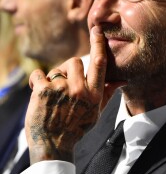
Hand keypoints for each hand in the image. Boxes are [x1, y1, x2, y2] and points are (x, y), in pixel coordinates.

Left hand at [25, 26, 124, 163]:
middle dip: (69, 69)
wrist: (54, 143)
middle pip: (75, 61)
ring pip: (57, 69)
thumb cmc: (76, 128)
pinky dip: (36, 81)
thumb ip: (107, 94)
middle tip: (65, 83)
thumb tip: (121, 81)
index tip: (96, 30)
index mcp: (94, 95)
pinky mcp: (42, 90)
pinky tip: (38, 92)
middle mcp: (79, 90)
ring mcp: (61, 89)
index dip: (98, 44)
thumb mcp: (96, 113)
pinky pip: (38, 74)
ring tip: (52, 95)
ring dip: (54, 78)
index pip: (99, 63)